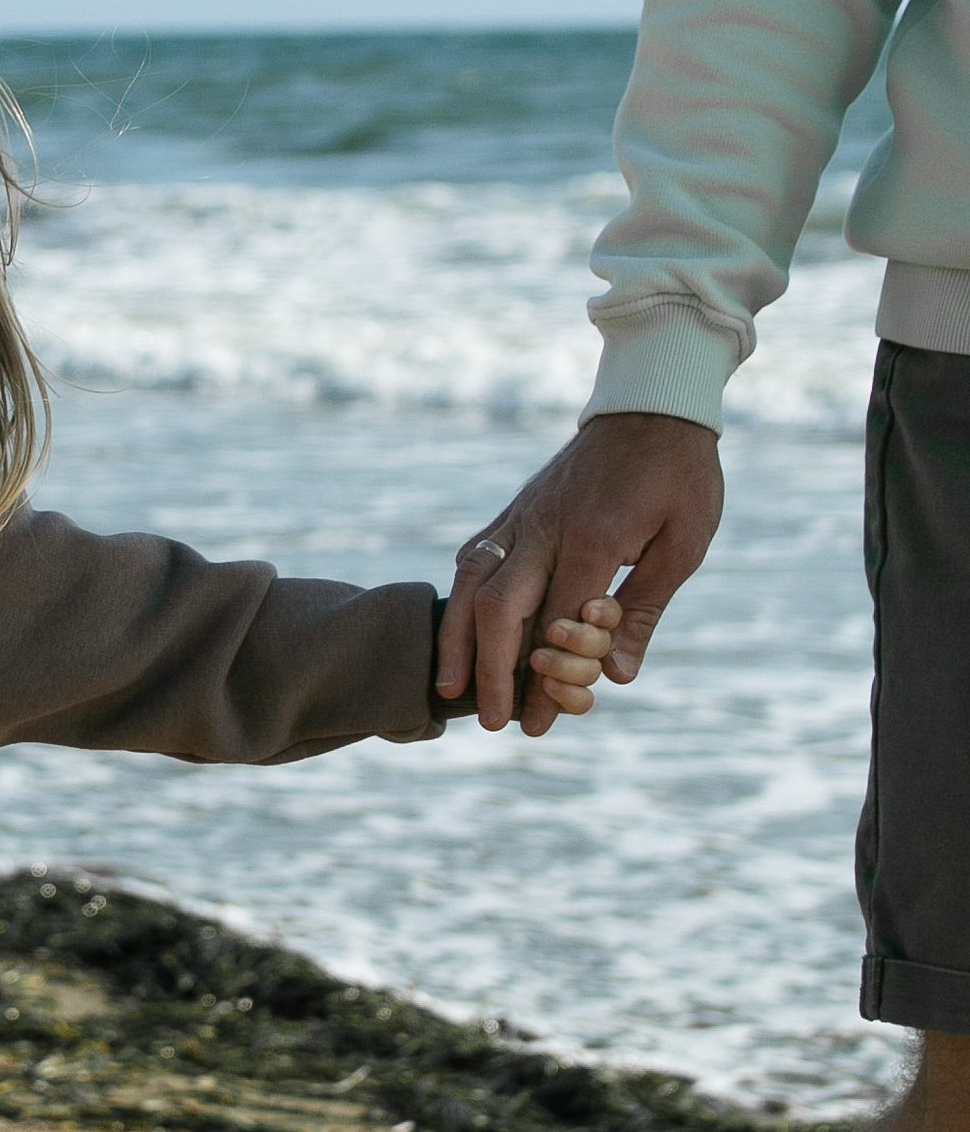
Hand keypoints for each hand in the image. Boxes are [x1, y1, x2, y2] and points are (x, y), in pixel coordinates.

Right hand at [435, 412, 724, 734]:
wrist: (651, 406)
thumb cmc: (679, 477)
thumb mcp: (685, 544)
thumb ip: (644, 610)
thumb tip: (616, 675)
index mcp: (594, 539)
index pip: (557, 625)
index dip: (545, 681)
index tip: (540, 725)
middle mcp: (544, 528)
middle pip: (498, 609)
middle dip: (488, 672)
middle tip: (489, 721)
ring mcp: (521, 516)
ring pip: (470, 583)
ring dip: (455, 640)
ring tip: (447, 688)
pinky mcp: (513, 510)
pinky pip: (473, 557)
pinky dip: (457, 599)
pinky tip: (454, 630)